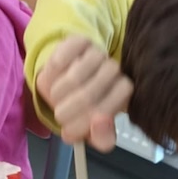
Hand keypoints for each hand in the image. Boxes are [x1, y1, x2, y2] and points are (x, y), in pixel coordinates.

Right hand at [35, 35, 132, 151]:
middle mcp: (114, 70)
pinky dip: (54, 70)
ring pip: (73, 78)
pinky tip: (54, 75)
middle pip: (87, 97)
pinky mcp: (78, 40)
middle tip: (60, 115)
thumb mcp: (94, 132)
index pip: (107, 111)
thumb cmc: (81, 109)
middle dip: (66, 112)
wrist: (66, 79)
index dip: (81, 125)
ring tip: (56, 97)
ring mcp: (97, 53)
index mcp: (123, 93)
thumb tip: (100, 121)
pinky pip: (62, 56)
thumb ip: (102, 138)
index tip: (71, 129)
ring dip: (57, 93)